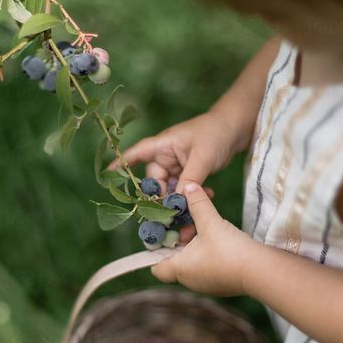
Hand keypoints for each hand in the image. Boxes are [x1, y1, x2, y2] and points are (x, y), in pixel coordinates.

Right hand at [108, 112, 237, 241]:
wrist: (235, 129)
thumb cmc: (215, 133)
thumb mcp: (203, 156)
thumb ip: (190, 178)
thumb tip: (178, 200)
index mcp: (162, 145)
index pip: (136, 154)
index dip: (121, 165)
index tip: (107, 176)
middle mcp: (165, 156)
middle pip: (154, 182)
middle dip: (161, 198)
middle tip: (170, 213)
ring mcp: (176, 166)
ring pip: (169, 189)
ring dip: (179, 200)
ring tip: (191, 210)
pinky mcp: (187, 173)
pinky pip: (182, 189)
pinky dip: (190, 196)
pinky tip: (205, 198)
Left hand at [151, 182, 255, 296]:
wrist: (261, 272)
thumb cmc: (230, 250)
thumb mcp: (211, 222)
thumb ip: (197, 204)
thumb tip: (188, 186)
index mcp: (180, 269)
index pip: (156, 267)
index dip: (155, 252)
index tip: (164, 234)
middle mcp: (189, 281)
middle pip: (173, 264)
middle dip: (176, 245)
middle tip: (183, 227)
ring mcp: (205, 285)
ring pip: (190, 266)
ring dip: (192, 250)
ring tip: (201, 231)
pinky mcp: (220, 285)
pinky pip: (206, 269)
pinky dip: (206, 257)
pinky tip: (217, 243)